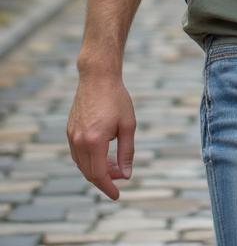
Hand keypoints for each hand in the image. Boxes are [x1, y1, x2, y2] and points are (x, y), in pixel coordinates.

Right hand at [67, 74, 135, 199]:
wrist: (98, 78)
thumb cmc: (117, 99)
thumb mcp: (128, 125)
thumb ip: (127, 152)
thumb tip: (126, 174)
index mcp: (94, 141)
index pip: (98, 175)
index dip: (108, 187)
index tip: (117, 195)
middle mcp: (79, 142)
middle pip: (89, 172)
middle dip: (106, 178)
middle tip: (122, 175)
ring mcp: (71, 137)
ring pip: (82, 164)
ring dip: (97, 169)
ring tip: (115, 165)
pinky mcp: (69, 131)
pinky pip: (77, 154)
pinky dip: (89, 160)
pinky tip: (102, 155)